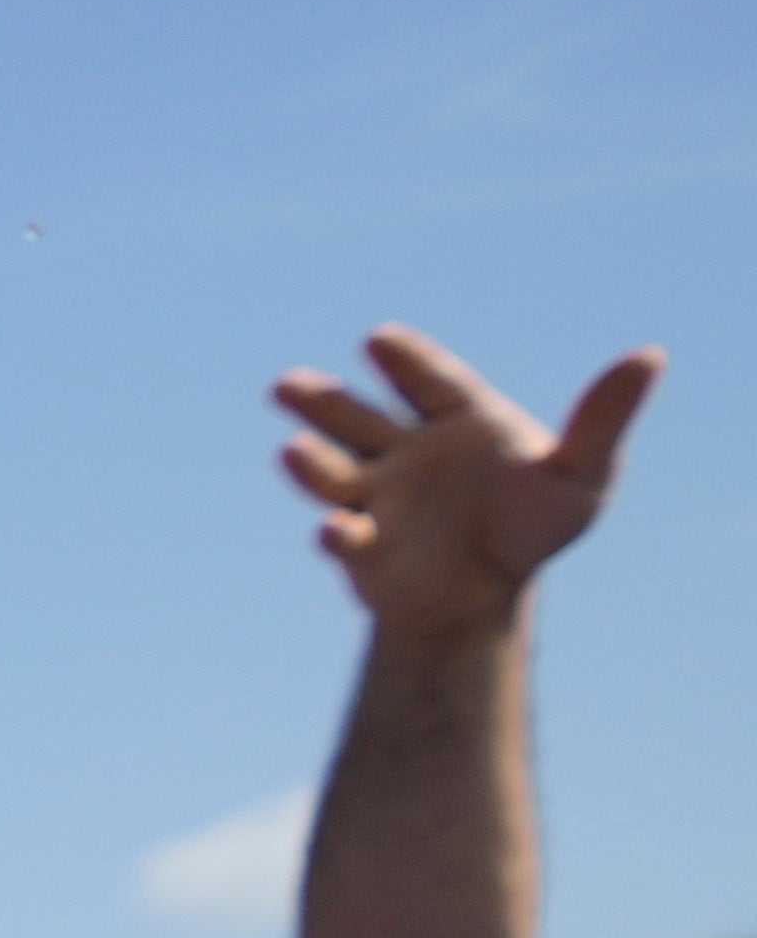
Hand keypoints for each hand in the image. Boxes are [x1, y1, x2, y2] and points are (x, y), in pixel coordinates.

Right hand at [280, 326, 661, 645]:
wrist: (482, 597)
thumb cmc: (533, 525)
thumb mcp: (583, 472)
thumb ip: (604, 417)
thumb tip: (650, 355)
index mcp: (455, 422)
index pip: (429, 382)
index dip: (404, 361)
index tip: (377, 340)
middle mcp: (404, 451)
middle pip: (359, 418)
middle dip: (322, 402)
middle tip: (286, 386)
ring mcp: (375, 497)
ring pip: (336, 473)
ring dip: (312, 465)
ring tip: (292, 453)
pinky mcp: (360, 547)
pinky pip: (347, 538)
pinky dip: (339, 535)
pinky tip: (336, 531)